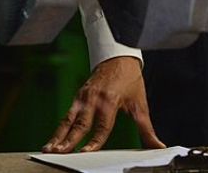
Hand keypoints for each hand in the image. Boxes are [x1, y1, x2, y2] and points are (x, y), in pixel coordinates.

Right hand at [43, 56, 163, 152]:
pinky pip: (67, 114)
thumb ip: (147, 129)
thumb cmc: (130, 79)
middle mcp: (93, 99)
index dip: (93, 142)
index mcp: (110, 101)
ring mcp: (83, 96)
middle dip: (68, 140)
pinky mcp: (78, 95)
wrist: (118, 55)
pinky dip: (60, 127)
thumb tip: (158, 146)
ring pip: (68, 119)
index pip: (101, 127)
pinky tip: (53, 138)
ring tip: (49, 148)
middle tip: (58, 152)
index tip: (84, 153)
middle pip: (79, 124)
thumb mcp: (140, 104)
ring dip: (58, 135)